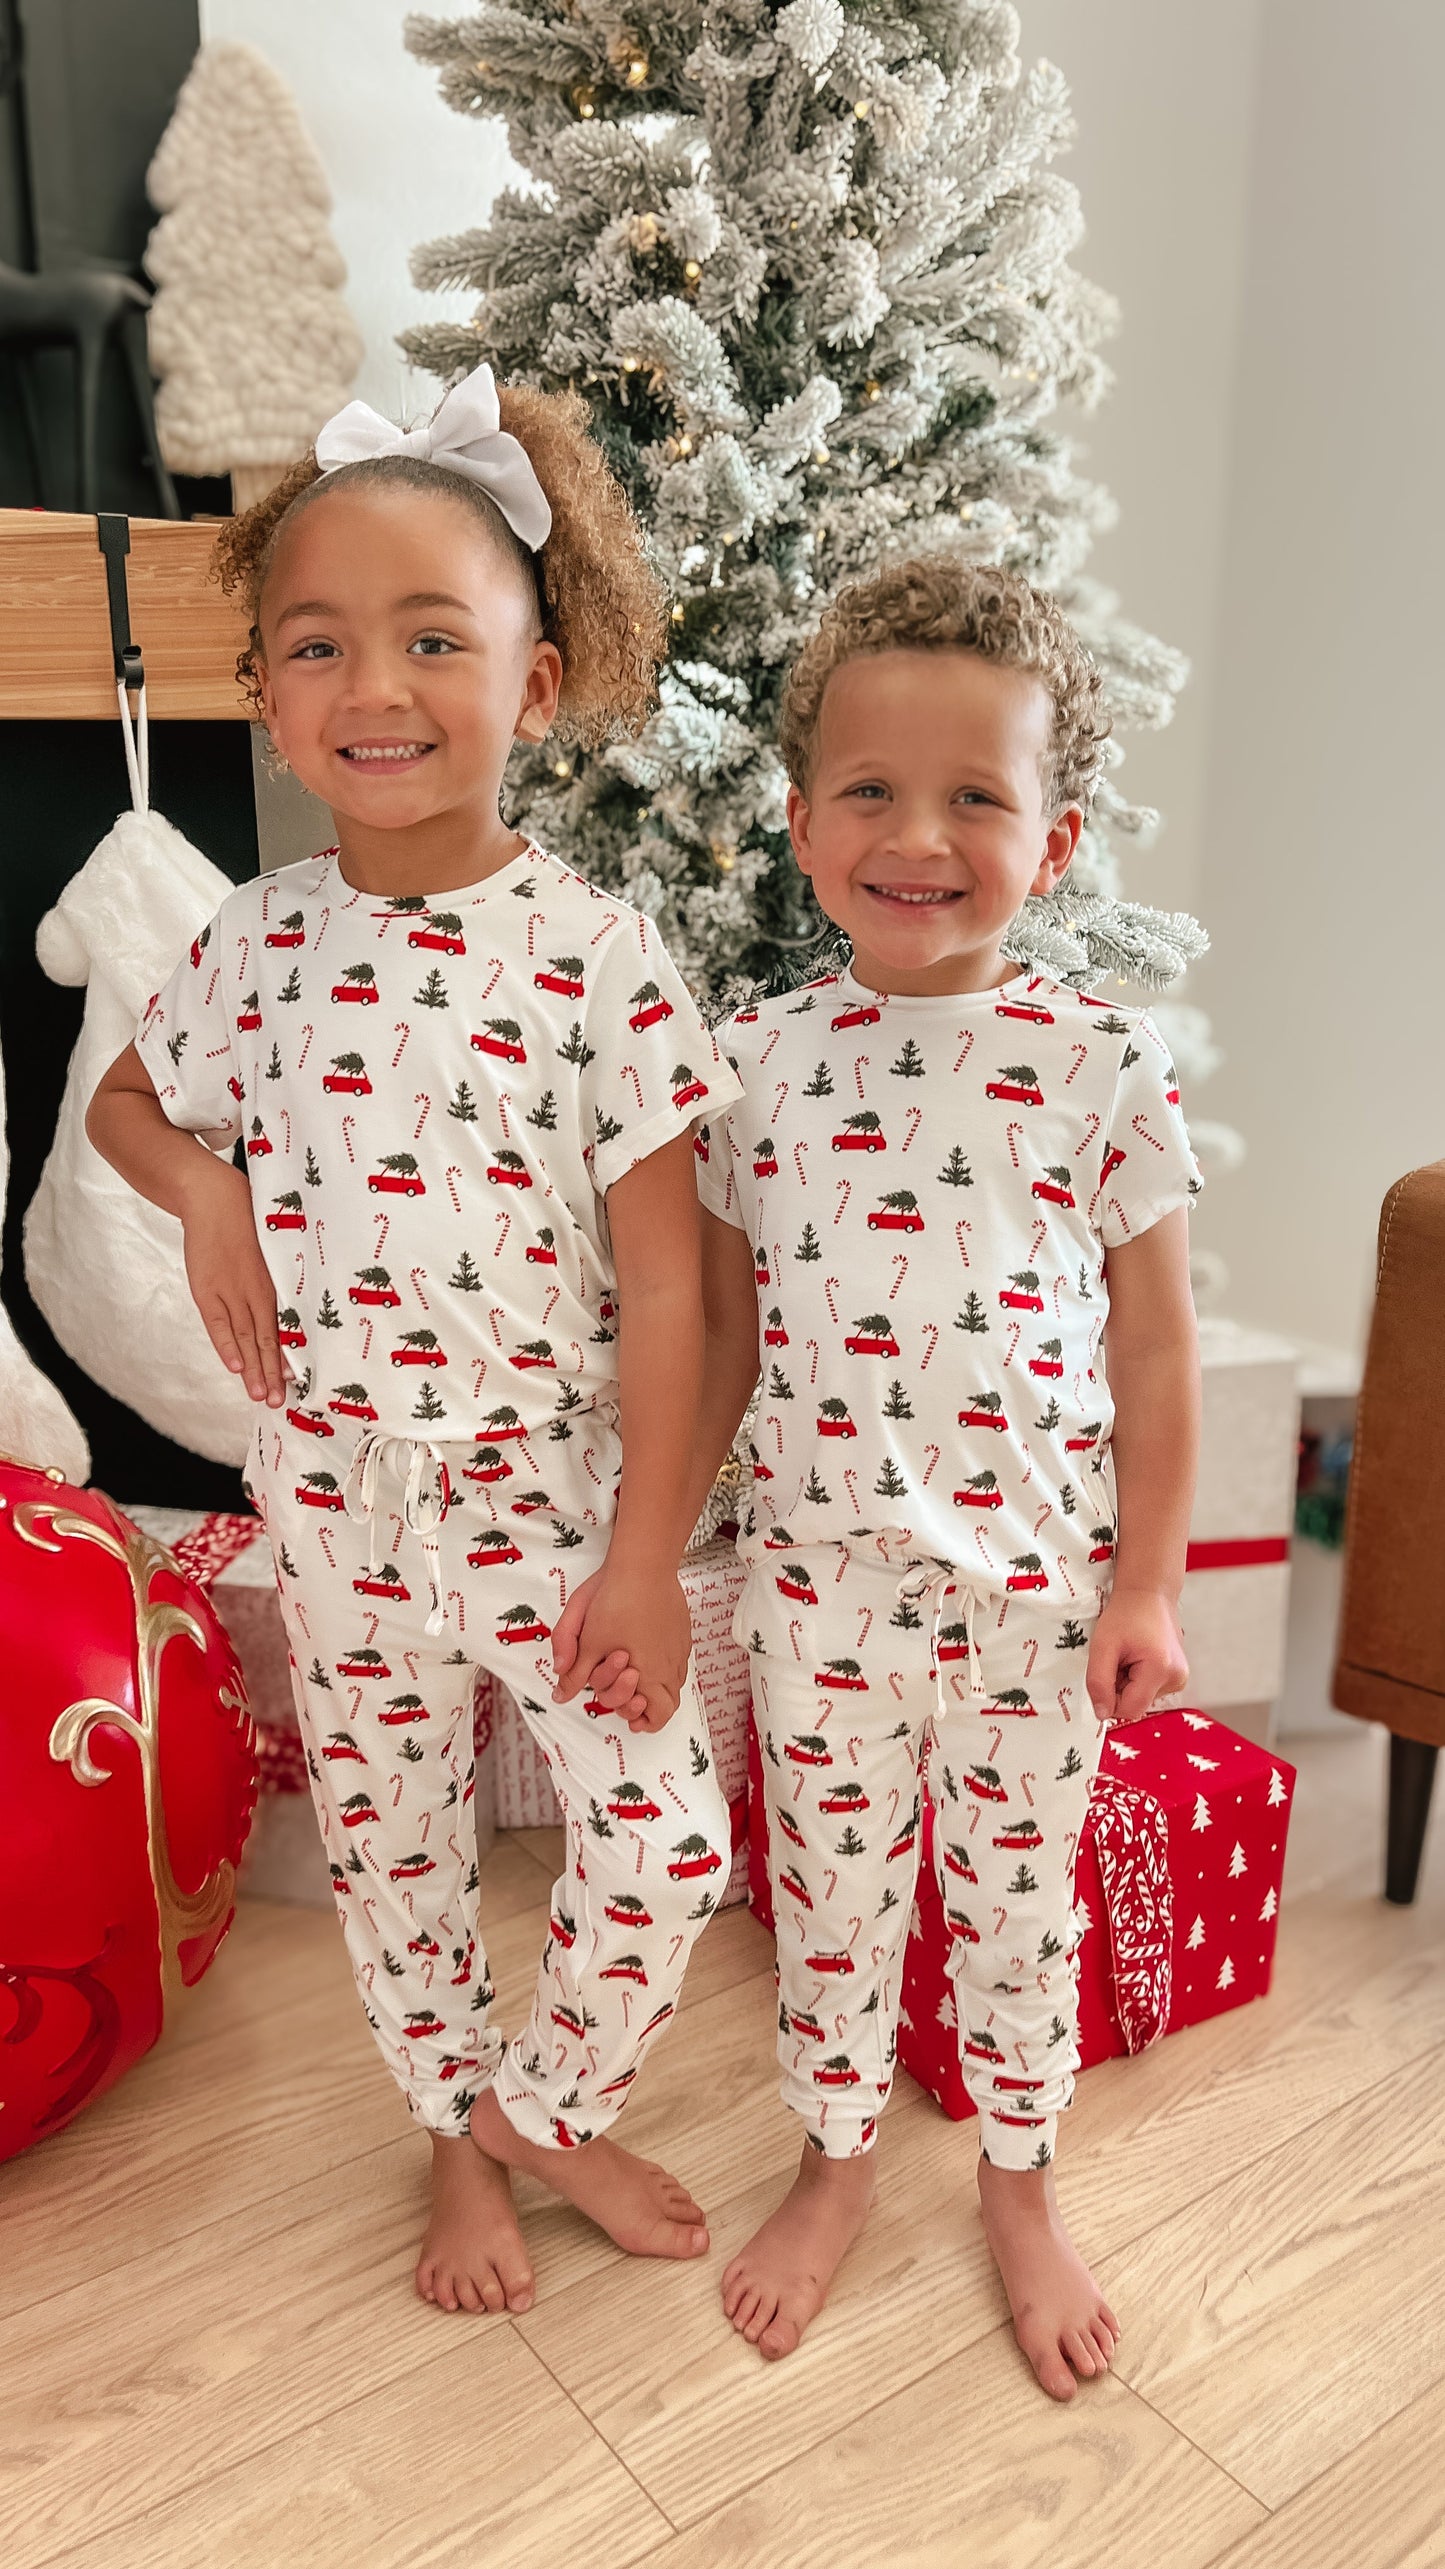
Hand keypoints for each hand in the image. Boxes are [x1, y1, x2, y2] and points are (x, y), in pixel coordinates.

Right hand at [181, 1157, 285, 1406]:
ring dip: (254, 1370)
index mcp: (275, 1282)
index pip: (285, 1328)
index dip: (290, 1355)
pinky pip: (219, 1325)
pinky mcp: (207, 1289)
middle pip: (268, 1340)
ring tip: (262, 1397)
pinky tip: (237, 1368)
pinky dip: (228, 1347)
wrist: (213, 1198)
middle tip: (282, 1402)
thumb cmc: (247, 1221)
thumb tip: (294, 1296)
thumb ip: (279, 1275)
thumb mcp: (272, 1248)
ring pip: (246, 1339)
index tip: (299, 1380)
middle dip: (275, 1373)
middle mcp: (256, 1291)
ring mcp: (231, 1292)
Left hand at [551, 1561, 691, 1733]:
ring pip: (675, 1682)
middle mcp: (669, 1666)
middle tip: (627, 1697)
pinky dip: (663, 1665)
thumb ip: (574, 1671)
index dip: (641, 1721)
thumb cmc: (614, 1599)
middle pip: (669, 1705)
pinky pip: (678, 1660)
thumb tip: (561, 1694)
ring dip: (655, 1686)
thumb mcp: (585, 1638)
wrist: (643, 1565)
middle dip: (646, 1707)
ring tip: (634, 1674)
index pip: (656, 1715)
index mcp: (646, 1674)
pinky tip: (645, 1650)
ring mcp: (679, 1648)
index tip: (629, 1719)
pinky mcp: (683, 1632)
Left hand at [1086, 1586, 1187, 1725]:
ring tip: (1128, 1655)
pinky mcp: (1177, 1676)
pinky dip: (1137, 1679)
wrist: (1149, 1594)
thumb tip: (1101, 1714)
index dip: (1110, 1699)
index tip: (1106, 1673)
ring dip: (1127, 1683)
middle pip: (1136, 1704)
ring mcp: (1180, 1678)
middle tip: (1117, 1659)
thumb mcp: (1102, 1646)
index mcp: (1160, 1670)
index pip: (1130, 1709)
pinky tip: (1137, 1657)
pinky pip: (1149, 1690)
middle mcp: (1176, 1678)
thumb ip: (1098, 1683)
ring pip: (1142, 1698)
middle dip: (1119, 1687)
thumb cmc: (1126, 1614)